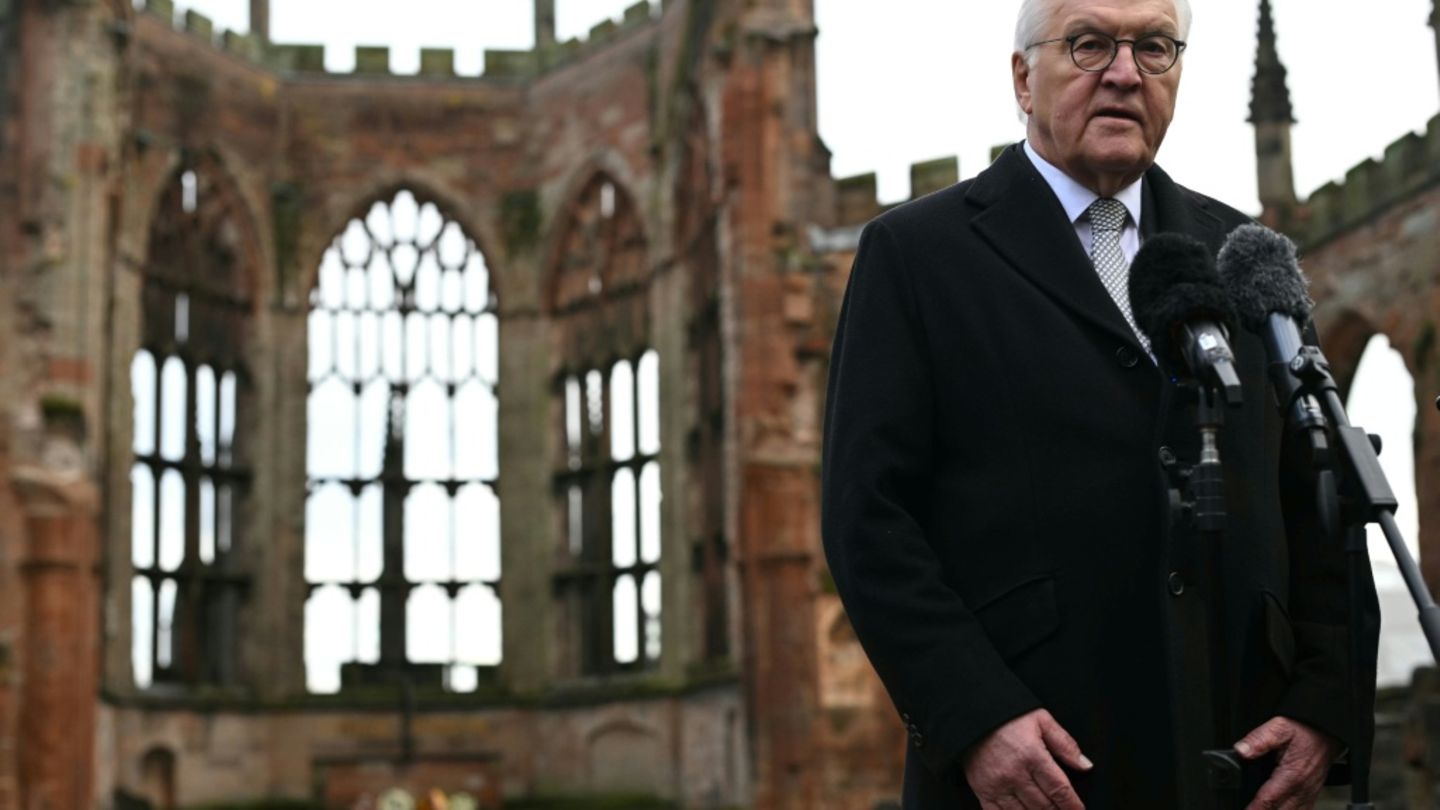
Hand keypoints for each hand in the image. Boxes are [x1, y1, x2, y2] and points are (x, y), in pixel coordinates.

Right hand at [961, 708, 1091, 808]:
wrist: (971, 715)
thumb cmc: (1008, 717)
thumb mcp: (1041, 720)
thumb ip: (1065, 744)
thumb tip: (1085, 765)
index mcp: (1032, 756)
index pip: (1059, 789)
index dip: (1073, 805)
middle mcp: (1015, 774)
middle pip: (1044, 806)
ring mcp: (997, 785)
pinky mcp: (983, 791)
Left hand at [1235, 716, 1341, 809]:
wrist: (1326, 733)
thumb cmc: (1305, 731)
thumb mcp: (1279, 728)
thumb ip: (1259, 739)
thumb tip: (1241, 750)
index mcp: (1291, 775)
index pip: (1269, 800)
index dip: (1254, 809)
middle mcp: (1301, 789)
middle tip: (1247, 809)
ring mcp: (1307, 794)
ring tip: (1258, 809)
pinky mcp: (1310, 795)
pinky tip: (1276, 808)